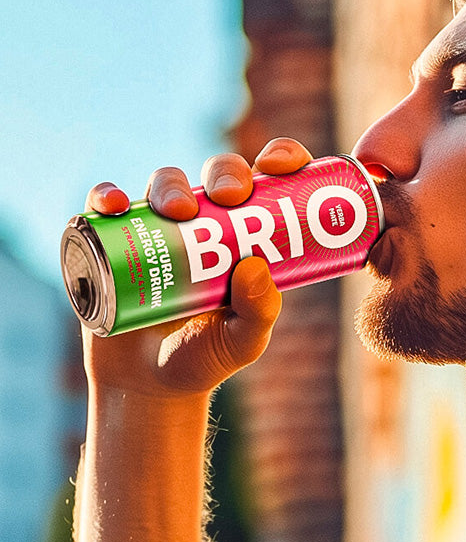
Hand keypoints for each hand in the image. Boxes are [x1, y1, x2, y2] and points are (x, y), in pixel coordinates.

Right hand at [81, 138, 311, 396]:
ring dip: (172, 185)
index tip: (279, 167)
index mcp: (250, 232)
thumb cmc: (206, 355)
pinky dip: (108, 197)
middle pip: (220, 174)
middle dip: (226, 172)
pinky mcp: (117, 237)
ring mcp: (161, 225)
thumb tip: (255, 267)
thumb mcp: (243, 342)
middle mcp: (207, 219)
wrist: (148, 382)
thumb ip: (259, 312)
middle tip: (230, 195)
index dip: (281, 159)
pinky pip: (108, 205)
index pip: (272, 180)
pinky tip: (114, 206)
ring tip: (179, 212)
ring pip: (166, 182)